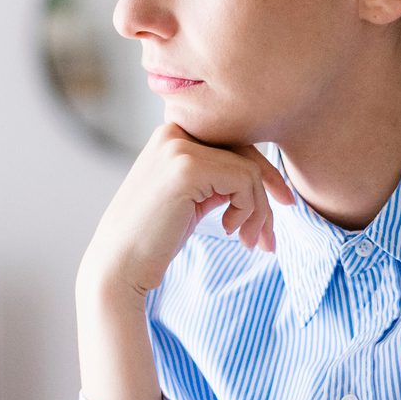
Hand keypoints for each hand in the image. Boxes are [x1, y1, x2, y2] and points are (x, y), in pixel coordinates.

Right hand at [78, 124, 296, 303]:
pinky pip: (245, 181)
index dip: (264, 174)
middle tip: (270, 236)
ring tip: (249, 241)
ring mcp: (179, 147)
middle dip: (268, 193)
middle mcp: (173, 132)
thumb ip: (217, 179)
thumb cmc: (153, 241)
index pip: (233, 143)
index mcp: (172, 135)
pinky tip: (229, 231)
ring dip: (259, 212)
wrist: (118, 267)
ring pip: (250, 170)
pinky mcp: (188, 167)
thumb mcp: (190, 199)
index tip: (282, 203)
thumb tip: (266, 178)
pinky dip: (248, 211)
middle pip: (246, 152)